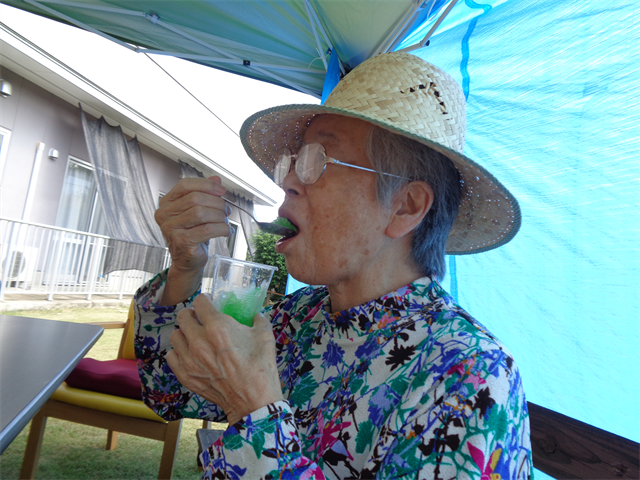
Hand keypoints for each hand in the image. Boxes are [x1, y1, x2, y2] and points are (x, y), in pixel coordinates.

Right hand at [155, 176, 230, 303]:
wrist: (188, 260)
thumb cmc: (193, 232)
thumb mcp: (199, 210)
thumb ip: (205, 193)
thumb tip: (216, 179)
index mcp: (166, 202)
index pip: (185, 185)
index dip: (206, 185)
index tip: (222, 190)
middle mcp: (164, 214)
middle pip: (195, 199)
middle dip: (216, 203)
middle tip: (227, 210)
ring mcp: (170, 229)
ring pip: (201, 213)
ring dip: (219, 216)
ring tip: (225, 221)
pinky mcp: (182, 242)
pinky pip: (207, 229)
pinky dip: (222, 229)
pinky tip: (227, 231)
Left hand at [166, 294, 283, 424]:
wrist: (252, 401)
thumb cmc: (261, 368)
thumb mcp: (265, 337)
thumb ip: (259, 320)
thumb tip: (256, 314)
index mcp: (218, 327)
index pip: (199, 302)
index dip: (205, 300)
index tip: (209, 303)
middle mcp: (199, 341)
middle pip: (183, 316)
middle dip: (192, 314)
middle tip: (201, 319)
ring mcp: (189, 359)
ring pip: (175, 335)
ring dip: (184, 333)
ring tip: (194, 338)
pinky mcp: (185, 375)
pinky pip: (171, 356)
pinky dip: (179, 352)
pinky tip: (190, 354)